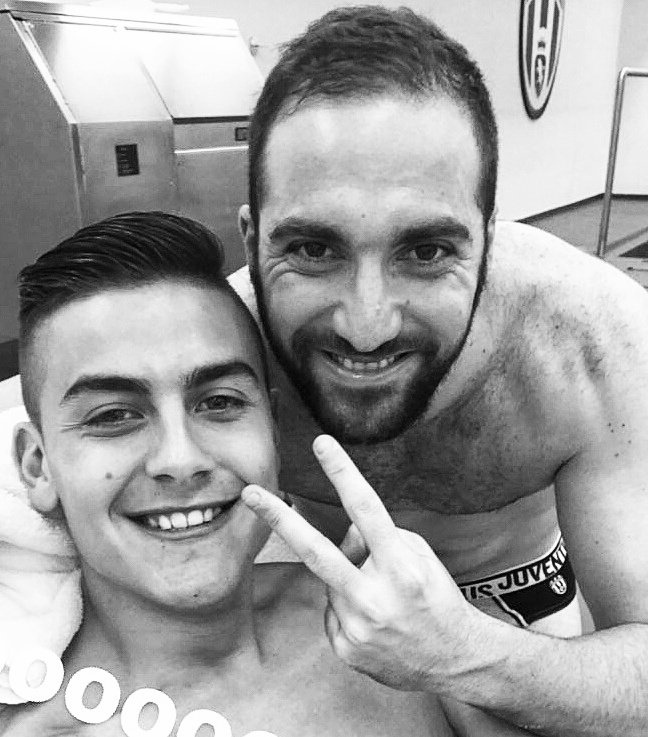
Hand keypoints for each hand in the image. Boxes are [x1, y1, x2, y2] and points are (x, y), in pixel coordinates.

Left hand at [242, 434, 484, 692]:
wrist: (458, 661)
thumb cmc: (437, 597)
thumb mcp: (420, 556)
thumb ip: (380, 537)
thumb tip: (344, 530)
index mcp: (401, 568)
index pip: (366, 509)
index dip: (342, 473)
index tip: (321, 443)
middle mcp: (375, 599)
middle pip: (317, 551)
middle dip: (280, 519)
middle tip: (249, 493)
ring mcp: (357, 628)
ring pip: (329, 581)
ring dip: (346, 579)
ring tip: (383, 598)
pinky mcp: (346, 648)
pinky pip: (332, 611)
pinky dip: (347, 608)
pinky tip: (376, 621)